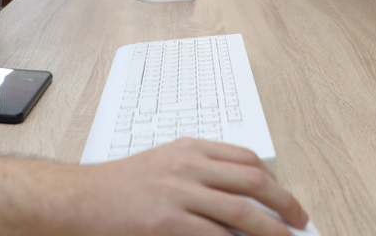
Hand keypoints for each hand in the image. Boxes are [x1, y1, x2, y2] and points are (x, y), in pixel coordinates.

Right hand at [72, 139, 306, 235]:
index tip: (286, 200)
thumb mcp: (161, 167)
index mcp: (189, 149)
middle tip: (300, 223)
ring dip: (271, 232)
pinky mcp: (166, 223)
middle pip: (253, 182)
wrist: (75, 200)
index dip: (273, 182)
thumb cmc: (115, 188)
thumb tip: (236, 197)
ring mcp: (178, 194)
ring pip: (242, 213)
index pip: (246, 159)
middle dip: (284, 205)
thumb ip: (196, 175)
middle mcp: (188, 166)